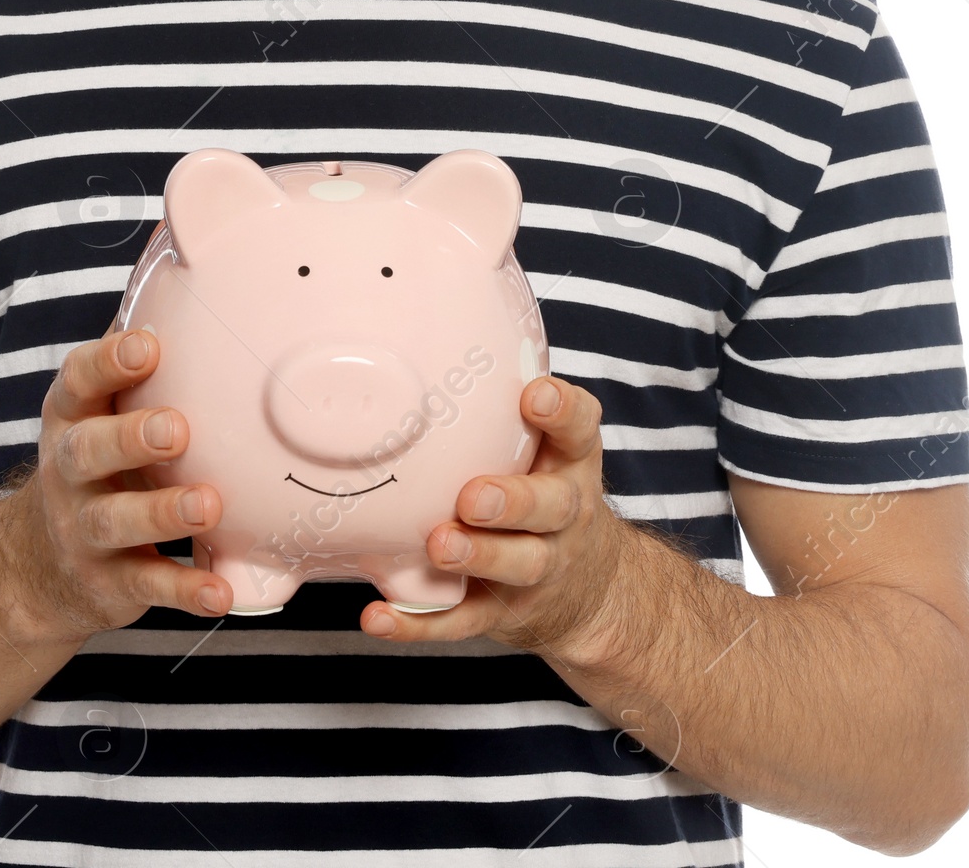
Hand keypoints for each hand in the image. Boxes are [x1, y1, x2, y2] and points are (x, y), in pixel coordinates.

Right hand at [10, 328, 233, 640]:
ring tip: (208, 504)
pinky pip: (147, 586)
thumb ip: (133, 353)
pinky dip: (184, 591)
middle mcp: (68, 472)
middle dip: (129, 437)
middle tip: (176, 428)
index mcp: (72, 416)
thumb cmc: (98, 458)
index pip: (77, 381)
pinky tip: (221, 590)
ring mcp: (84, 530)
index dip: (106, 362)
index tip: (145, 345)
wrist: (40, 565)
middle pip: (87, 451)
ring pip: (115, 521)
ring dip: (161, 513)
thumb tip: (181, 262)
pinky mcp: (108, 583)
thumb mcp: (102, 406)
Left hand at [359, 375, 631, 662]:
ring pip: (516, 564)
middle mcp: (564, 514)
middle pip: (550, 506)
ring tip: (438, 544)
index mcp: (570, 463)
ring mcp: (539, 567)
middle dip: (513, 500)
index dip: (563, 411)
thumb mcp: (547, 447)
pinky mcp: (504, 613)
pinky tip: (378, 616)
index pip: (580, 430)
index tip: (534, 396)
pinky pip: (462, 621)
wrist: (589, 590)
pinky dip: (419, 623)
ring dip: (477, 555)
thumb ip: (503, 407)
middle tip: (472, 494)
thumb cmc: (544, 490)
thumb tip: (418, 345)